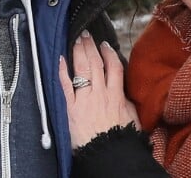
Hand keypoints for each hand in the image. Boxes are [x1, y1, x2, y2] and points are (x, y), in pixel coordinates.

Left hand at [59, 30, 140, 148]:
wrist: (107, 155)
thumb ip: (126, 102)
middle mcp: (100, 93)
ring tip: (77, 40)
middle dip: (90, 46)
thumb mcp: (131, 118)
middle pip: (96, 63)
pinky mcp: (72, 108)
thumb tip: (124, 93)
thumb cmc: (120, 140)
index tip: (105, 45)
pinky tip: (60, 59)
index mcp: (116, 95)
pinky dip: (62, 71)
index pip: (114, 66)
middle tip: (86, 34)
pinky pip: (65, 85)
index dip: (109, 53)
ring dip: (79, 52)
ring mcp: (85, 98)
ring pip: (82, 69)